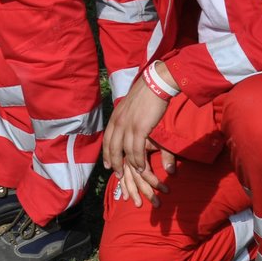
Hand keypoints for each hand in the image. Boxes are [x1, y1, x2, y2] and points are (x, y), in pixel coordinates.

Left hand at [102, 75, 172, 206]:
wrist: (154, 86)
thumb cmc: (145, 96)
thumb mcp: (128, 107)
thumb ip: (125, 119)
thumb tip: (126, 128)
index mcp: (115, 117)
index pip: (107, 140)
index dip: (107, 154)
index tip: (107, 165)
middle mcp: (118, 122)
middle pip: (113, 148)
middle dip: (114, 163)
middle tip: (117, 175)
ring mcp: (128, 126)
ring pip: (125, 151)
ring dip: (129, 164)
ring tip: (133, 173)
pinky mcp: (140, 129)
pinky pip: (137, 150)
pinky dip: (138, 161)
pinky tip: (141, 167)